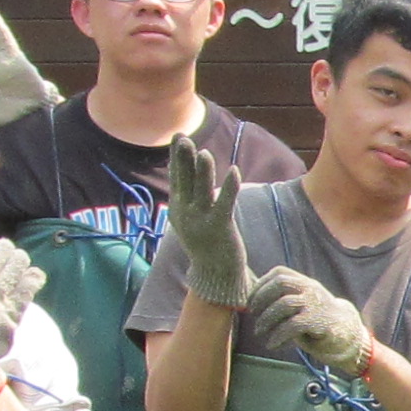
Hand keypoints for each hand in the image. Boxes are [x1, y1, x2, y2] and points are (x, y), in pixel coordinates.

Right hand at [162, 135, 251, 303]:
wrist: (214, 275)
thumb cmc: (205, 243)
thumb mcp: (189, 219)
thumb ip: (187, 198)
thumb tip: (185, 173)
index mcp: (177, 210)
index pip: (177, 177)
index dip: (177, 156)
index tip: (178, 136)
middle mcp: (186, 214)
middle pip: (185, 181)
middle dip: (184, 159)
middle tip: (183, 138)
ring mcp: (201, 221)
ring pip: (202, 190)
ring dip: (203, 171)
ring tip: (204, 152)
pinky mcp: (220, 227)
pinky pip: (225, 203)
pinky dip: (229, 186)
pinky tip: (233, 171)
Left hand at [246, 265, 370, 373]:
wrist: (346, 333)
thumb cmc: (316, 319)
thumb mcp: (301, 304)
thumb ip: (283, 299)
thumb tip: (253, 301)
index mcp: (305, 282)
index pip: (279, 273)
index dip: (260, 285)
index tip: (249, 301)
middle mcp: (311, 289)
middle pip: (281, 283)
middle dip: (261, 298)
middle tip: (252, 314)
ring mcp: (316, 304)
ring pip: (284, 304)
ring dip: (266, 320)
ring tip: (258, 332)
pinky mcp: (319, 321)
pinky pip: (293, 325)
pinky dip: (278, 336)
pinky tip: (272, 344)